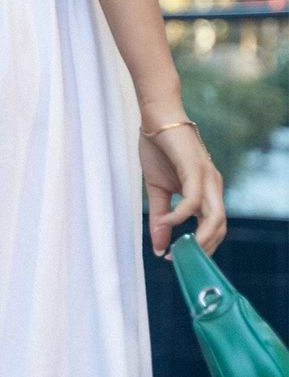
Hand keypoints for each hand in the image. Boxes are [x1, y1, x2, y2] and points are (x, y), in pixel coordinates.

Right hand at [139, 118, 225, 260]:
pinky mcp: (196, 169)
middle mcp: (213, 187)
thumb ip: (160, 218)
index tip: (176, 258)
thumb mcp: (157, 190)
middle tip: (176, 259)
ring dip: (198, 238)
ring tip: (175, 247)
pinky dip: (180, 215)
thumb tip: (158, 248)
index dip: (200, 247)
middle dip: (201, 248)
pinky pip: (193, 200)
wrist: (156, 118)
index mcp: (207, 192)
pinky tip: (165, 220)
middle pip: (220, 228)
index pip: (215, 228)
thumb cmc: (158, 150)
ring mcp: (207, 178)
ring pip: (214, 218)